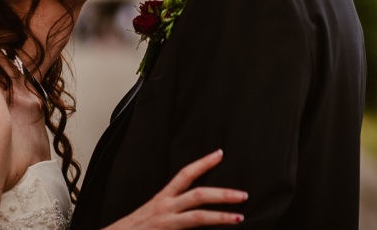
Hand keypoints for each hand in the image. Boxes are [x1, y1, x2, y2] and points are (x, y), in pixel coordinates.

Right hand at [102, 149, 246, 228]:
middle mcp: (165, 207)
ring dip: (221, 216)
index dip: (203, 163)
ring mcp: (167, 222)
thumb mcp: (153, 213)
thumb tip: (191, 205)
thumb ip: (171, 207)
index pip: (185, 174)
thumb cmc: (134, 228)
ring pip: (198, 216)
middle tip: (243, 194)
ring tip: (239, 216)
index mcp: (163, 198)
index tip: (219, 154)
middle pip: (198, 194)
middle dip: (222, 193)